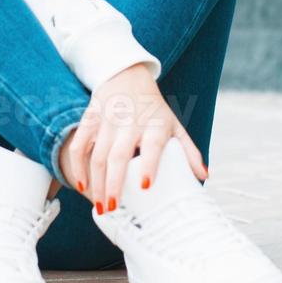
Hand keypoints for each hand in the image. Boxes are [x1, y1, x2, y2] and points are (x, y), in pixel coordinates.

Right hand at [67, 62, 207, 213]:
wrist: (126, 75)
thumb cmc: (153, 108)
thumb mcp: (174, 125)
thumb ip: (188, 150)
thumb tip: (203, 176)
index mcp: (154, 124)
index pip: (152, 145)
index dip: (149, 164)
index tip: (146, 185)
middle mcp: (130, 122)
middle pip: (118, 155)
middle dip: (114, 183)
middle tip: (113, 207)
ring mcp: (107, 120)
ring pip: (97, 154)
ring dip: (96, 182)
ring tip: (100, 207)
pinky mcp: (91, 118)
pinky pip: (80, 144)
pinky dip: (78, 165)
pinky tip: (81, 185)